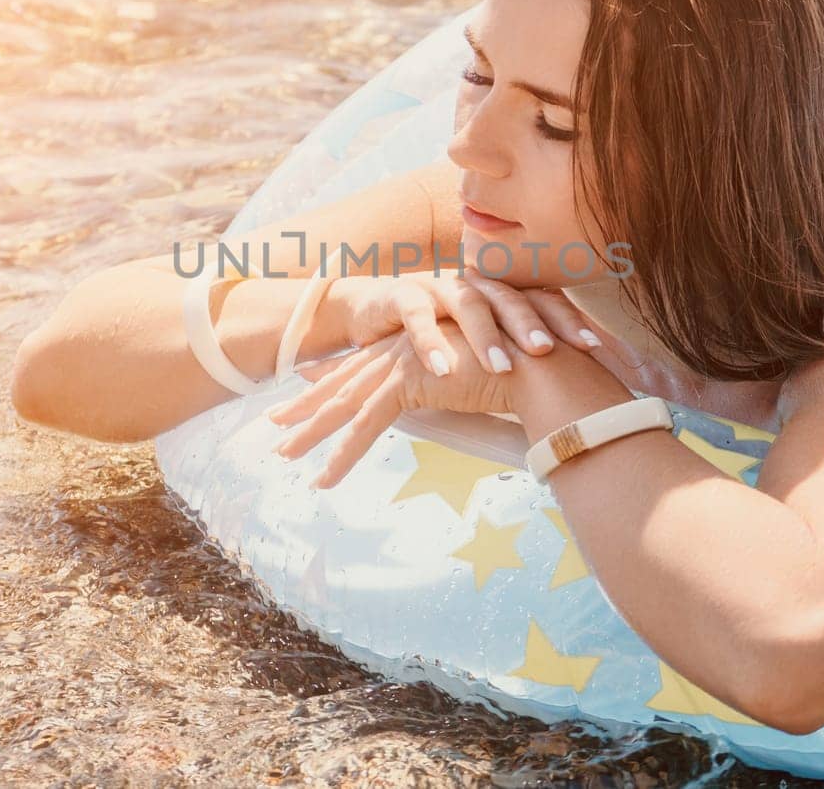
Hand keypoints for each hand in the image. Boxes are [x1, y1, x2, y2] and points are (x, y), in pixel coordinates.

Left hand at [266, 318, 521, 488]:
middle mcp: (406, 348)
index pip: (368, 365)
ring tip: (284, 453)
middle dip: (310, 404)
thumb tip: (467, 401)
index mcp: (420, 344)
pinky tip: (324, 478)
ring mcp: (405, 363)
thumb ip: (465, 387)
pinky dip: (343, 455)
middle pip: (347, 381)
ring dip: (312, 432)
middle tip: (278, 423)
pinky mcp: (409, 382)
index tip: (307, 389)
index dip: (335, 379)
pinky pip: (365, 425)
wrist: (545, 364)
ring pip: (346, 403)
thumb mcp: (485, 378)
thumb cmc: (528, 370)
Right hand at [335, 266, 606, 379]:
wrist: (373, 314)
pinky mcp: (401, 295)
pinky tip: (443, 369)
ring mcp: (439, 286)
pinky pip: (417, 316)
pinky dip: (429, 342)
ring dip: (485, 336)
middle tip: (548, 351)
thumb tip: (576, 388)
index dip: (567, 320)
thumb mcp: (480, 342)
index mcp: (500, 293)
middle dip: (531, 324)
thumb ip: (519, 354)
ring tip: (501, 368)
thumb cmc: (438, 332)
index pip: (541, 300)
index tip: (593, 347)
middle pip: (510, 298)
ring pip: (468, 305)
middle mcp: (474, 283)